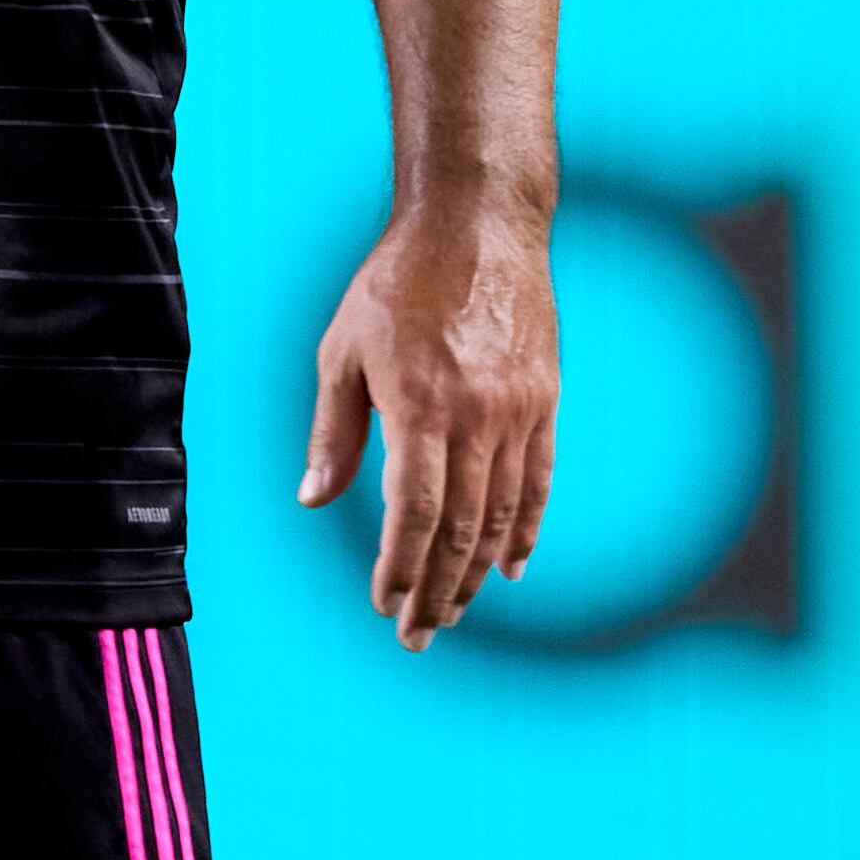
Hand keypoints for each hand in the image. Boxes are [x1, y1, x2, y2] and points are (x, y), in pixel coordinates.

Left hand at [298, 196, 558, 649]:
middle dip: (438, 590)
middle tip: (417, 634)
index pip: (413, 513)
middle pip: (460, 529)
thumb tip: (314, 500)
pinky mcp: (544, 401)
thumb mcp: (342, 350)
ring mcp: (519, 411)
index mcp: (421, 406)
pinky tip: (511, 568)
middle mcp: (478, 417)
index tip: (383, 604)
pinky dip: (525, 530)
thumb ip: (333, 431)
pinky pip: (538, 482)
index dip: (400, 568)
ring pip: (501, 515)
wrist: (478, 224)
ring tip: (455, 611)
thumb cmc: (397, 282)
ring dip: (477, 573)